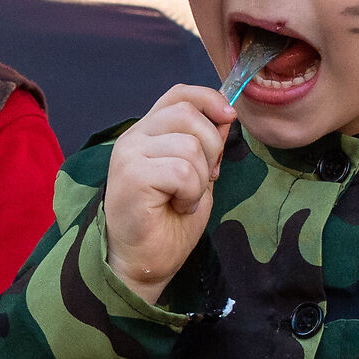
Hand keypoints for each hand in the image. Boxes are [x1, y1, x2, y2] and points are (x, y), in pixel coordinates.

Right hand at [104, 83, 235, 303]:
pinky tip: (179, 206)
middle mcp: (134, 139)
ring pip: (189, 145)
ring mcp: (129, 156)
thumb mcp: (197, 176)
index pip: (178, 94)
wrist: (143, 264)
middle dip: (211, 146)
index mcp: (148, 134)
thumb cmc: (167, 225)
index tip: (229, 118)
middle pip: (187, 114)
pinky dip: (191, 192)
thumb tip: (225, 117)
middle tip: (204, 179)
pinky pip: (182, 170)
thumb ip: (206, 146)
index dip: (209, 99)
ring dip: (200, 178)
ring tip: (186, 198)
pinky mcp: (131, 177)